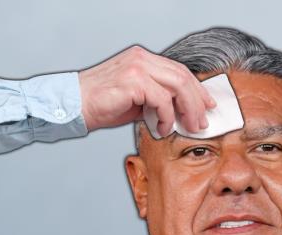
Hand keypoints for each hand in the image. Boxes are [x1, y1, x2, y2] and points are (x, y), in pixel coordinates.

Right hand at [78, 45, 216, 134]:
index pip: (179, 71)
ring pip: (177, 86)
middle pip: (182, 76)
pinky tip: (162, 129)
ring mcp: (137, 68)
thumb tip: (180, 112)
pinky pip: (162, 100)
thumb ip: (157, 100)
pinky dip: (166, 117)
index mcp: (143, 59)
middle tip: (202, 122)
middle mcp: (141, 58)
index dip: (197, 88)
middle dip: (197, 101)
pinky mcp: (132, 81)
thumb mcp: (136, 100)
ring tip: (189, 127)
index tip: (208, 105)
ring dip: (187, 109)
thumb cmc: (101, 105)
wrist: (74, 106)